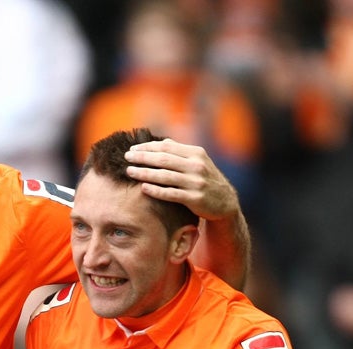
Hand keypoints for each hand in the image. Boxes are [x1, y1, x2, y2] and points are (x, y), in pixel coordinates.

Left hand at [124, 138, 238, 221]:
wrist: (225, 203)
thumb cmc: (206, 180)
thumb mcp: (198, 162)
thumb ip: (181, 152)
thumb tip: (162, 142)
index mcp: (196, 153)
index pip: (167, 147)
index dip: (148, 147)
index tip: (132, 149)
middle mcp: (197, 166)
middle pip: (164, 159)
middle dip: (143, 158)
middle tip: (126, 158)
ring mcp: (196, 182)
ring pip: (165, 176)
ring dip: (145, 173)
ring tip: (129, 171)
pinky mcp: (195, 199)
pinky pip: (171, 194)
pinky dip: (156, 191)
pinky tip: (143, 188)